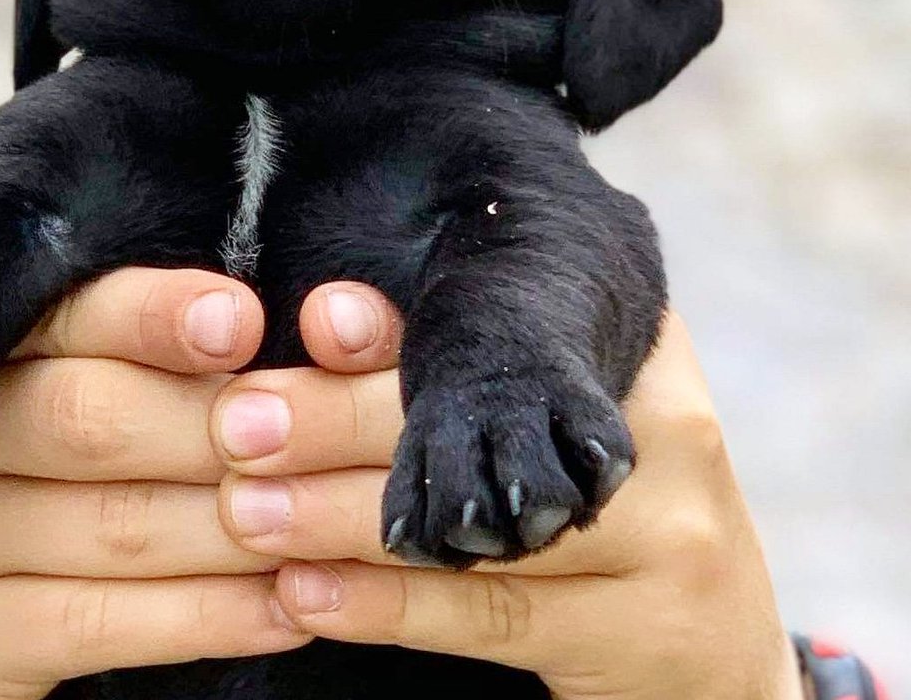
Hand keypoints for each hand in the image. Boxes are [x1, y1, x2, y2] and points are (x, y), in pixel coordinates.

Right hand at [0, 269, 308, 699]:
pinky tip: (291, 606)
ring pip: (119, 525)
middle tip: (310, 430)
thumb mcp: (35, 393)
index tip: (241, 320)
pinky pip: (108, 626)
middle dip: (214, 423)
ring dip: (239, 524)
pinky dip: (212, 615)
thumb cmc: (2, 469)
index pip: (68, 316)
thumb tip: (263, 329)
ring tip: (332, 515)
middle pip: (94, 418)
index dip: (156, 316)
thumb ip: (128, 357)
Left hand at [214, 296, 803, 699]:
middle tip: (240, 427)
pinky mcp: (641, 635)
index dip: (402, 333)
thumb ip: (454, 365)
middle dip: (342, 423)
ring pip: (470, 528)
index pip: (504, 331)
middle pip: (479, 424)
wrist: (712, 639)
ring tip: (245, 512)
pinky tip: (306, 594)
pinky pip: (487, 619)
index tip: (315, 319)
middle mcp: (665, 432)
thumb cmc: (600, 494)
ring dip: (340, 518)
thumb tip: (330, 312)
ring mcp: (667, 539)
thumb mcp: (552, 411)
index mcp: (634, 349)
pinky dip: (385, 607)